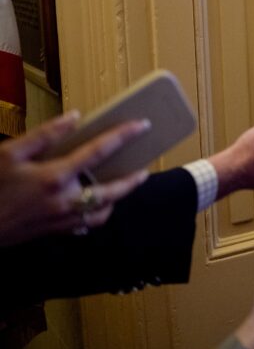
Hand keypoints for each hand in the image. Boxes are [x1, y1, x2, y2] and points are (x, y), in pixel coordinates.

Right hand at [0, 113, 150, 245]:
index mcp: (54, 176)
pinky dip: (96, 214)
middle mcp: (63, 201)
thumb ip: (44, 134)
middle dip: (132, 181)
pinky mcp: (52, 232)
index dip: (123, 136)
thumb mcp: (9, 153)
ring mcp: (59, 220)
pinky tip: (93, 204)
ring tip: (123, 186)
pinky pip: (85, 226)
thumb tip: (75, 117)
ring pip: (101, 213)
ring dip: (116, 200)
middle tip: (144, 170)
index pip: (98, 151)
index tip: (142, 125)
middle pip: (111, 192)